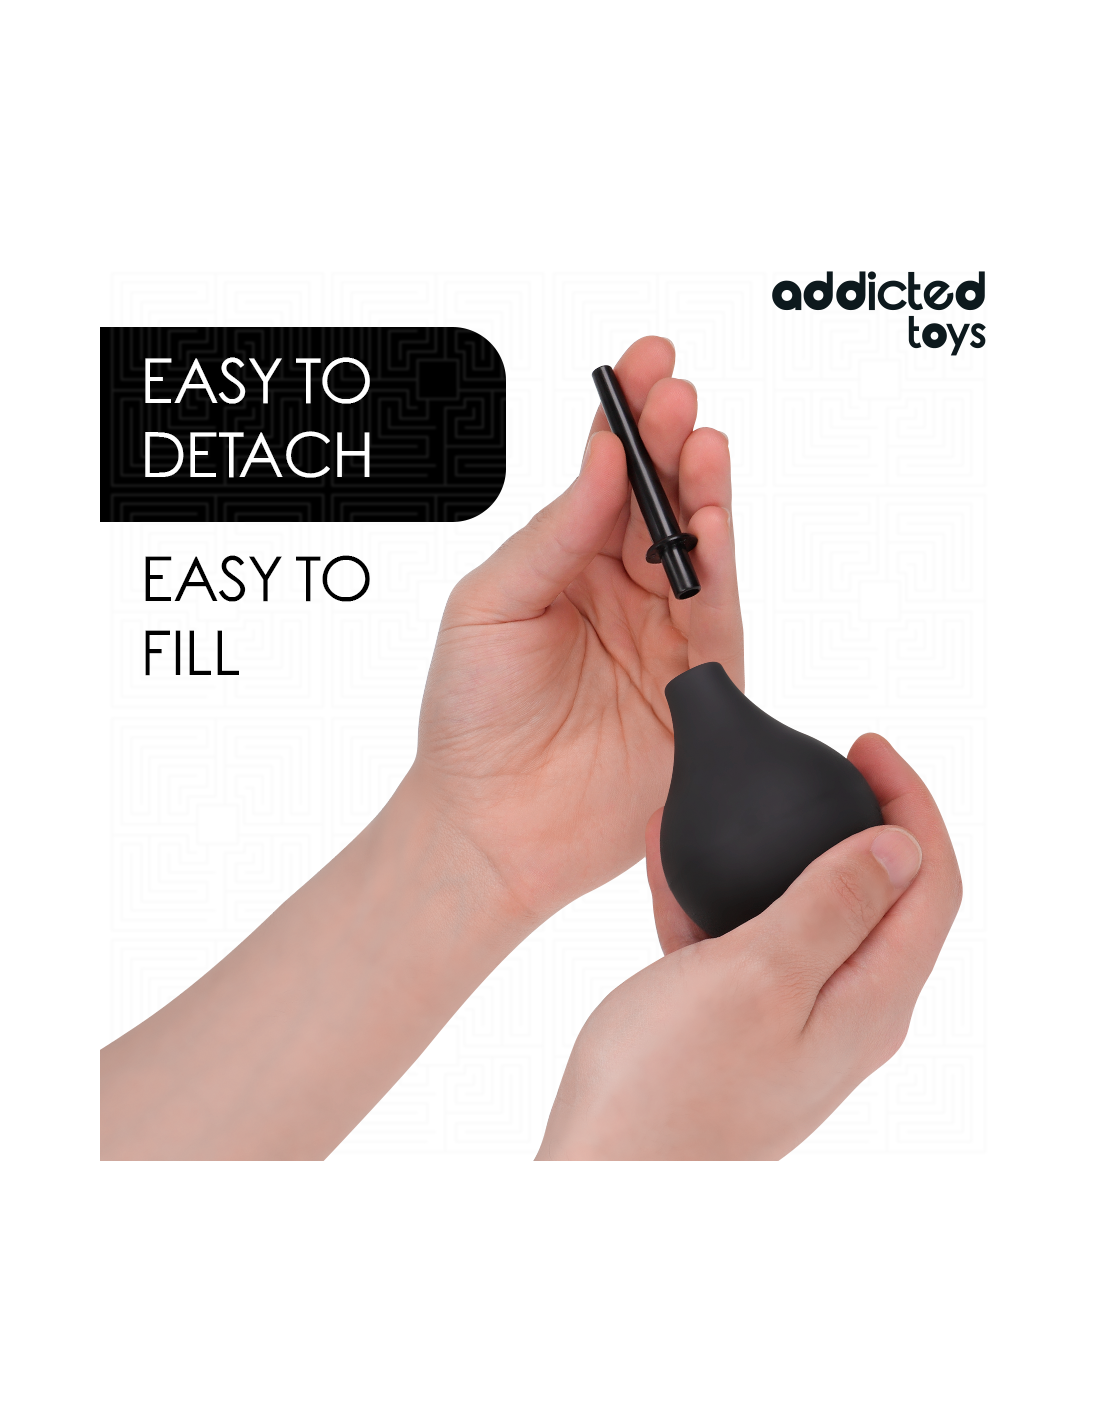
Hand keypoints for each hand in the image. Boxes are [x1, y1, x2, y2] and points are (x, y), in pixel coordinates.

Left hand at [411, 336, 741, 922]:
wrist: (487, 827)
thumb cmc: (469, 717)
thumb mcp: (490, 606)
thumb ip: (554, 536)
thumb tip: (604, 463)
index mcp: (567, 565)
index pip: (609, 477)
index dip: (629, 418)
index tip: (644, 364)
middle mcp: (623, 594)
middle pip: (662, 503)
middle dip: (674, 443)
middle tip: (679, 394)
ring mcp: (664, 640)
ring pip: (700, 552)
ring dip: (706, 495)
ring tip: (703, 444)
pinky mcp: (698, 691)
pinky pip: (717, 620)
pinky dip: (720, 570)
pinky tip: (711, 523)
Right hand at [536, 734, 962, 1159]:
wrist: (601, 1180)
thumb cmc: (671, 1087)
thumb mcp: (759, 976)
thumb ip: (832, 906)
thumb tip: (901, 847)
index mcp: (869, 999)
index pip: (929, 884)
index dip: (913, 805)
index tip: (867, 746)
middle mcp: (845, 1014)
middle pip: (879, 897)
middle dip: (857, 818)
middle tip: (817, 760)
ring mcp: (790, 1025)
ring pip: (805, 914)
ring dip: (777, 851)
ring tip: (734, 798)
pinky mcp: (736, 1031)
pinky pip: (745, 942)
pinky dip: (720, 893)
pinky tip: (674, 855)